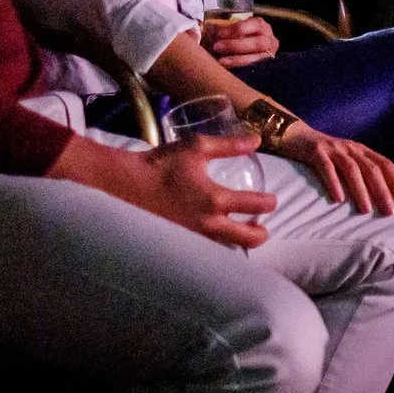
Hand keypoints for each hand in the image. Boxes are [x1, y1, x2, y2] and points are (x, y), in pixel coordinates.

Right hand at [64, 133, 277, 248]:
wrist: (122, 185)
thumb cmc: (160, 164)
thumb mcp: (196, 147)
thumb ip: (229, 145)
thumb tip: (256, 140)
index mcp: (215, 199)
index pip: (255, 205)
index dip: (269, 202)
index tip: (271, 200)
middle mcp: (207, 223)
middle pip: (246, 239)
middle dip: (260, 235)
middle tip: (263, 230)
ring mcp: (192, 237)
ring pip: (225, 250)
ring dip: (238, 244)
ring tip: (240, 236)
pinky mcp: (177, 244)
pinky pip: (203, 252)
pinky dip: (214, 250)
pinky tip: (214, 243)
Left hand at [202, 15, 278, 66]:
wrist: (250, 49)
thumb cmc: (236, 37)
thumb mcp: (233, 30)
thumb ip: (223, 30)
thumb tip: (196, 32)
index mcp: (260, 25)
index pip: (252, 25)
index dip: (235, 30)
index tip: (218, 33)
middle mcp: (269, 38)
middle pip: (257, 42)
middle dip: (236, 45)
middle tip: (217, 47)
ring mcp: (269, 54)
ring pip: (257, 57)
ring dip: (237, 59)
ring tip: (221, 61)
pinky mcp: (265, 66)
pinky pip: (255, 68)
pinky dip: (240, 68)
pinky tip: (227, 68)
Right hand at [275, 122, 393, 213]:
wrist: (294, 135)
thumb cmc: (325, 151)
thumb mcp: (351, 155)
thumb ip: (372, 162)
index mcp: (360, 149)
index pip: (384, 164)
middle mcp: (350, 148)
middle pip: (371, 169)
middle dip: (382, 191)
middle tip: (389, 211)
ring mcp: (333, 149)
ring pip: (352, 170)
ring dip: (360, 191)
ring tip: (366, 210)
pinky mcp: (315, 152)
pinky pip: (326, 168)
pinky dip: (333, 183)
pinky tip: (338, 199)